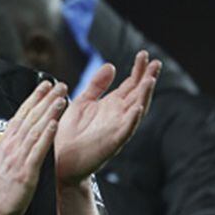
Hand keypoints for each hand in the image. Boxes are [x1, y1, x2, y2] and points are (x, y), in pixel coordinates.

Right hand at [0, 80, 67, 214]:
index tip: (45, 85)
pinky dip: (46, 136)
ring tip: (61, 99)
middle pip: (30, 117)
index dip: (34, 98)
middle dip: (45, 99)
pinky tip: (55, 124)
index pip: (21, 114)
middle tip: (59, 85)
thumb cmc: (0, 187)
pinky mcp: (25, 171)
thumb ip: (12, 144)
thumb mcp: (2, 159)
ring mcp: (18, 158)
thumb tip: (20, 130)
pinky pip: (37, 151)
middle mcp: (12, 146)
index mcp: (7, 142)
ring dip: (49, 113)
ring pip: (35, 130)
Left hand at [55, 50, 160, 185]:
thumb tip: (112, 66)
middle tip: (156, 62)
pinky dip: (133, 119)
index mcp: (111, 105)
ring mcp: (117, 129)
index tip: (143, 54)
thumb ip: (97, 85)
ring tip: (150, 80)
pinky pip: (126, 131)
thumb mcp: (82, 102)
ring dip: (145, 95)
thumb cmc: (69, 133)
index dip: (138, 70)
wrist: (59, 160)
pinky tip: (138, 108)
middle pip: (138, 94)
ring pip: (136, 110)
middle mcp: (118, 116)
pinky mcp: (111, 143)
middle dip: (147, 78)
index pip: (130, 84)